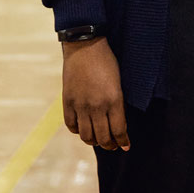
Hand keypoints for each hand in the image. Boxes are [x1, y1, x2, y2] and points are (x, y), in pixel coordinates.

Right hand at [61, 37, 129, 151]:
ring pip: (86, 135)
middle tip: (113, 145)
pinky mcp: (67, 103)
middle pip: (103, 137)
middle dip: (110, 144)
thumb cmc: (107, 60)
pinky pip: (71, 126)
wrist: (85, 46)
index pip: (119, 129)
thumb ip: (117, 101)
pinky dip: (78, 131)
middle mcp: (97, 106)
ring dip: (94, 141)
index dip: (123, 141)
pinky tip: (83, 130)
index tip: (126, 146)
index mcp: (114, 99)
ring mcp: (80, 106)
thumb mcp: (119, 80)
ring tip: (99, 140)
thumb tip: (117, 120)